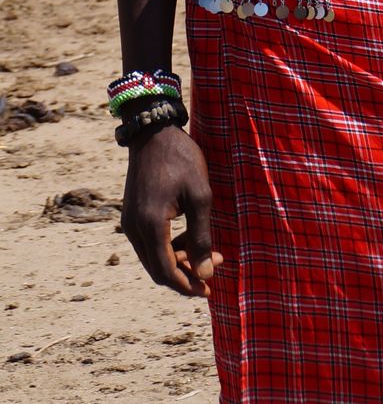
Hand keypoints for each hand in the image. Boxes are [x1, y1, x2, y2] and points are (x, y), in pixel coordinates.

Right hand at [121, 127, 221, 297]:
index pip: (166, 272)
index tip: (208, 290)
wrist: (154, 131)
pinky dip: (170, 247)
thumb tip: (204, 274)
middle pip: (158, 269)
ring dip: (179, 260)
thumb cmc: (181, 159)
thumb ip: (202, 236)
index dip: (187, 286)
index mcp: (150, 226)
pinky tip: (191, 236)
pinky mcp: (132, 215)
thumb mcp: (200, 195)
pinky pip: (150, 243)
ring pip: (153, 257)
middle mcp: (134, 229)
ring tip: (209, 251)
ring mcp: (129, 222)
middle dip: (186, 273)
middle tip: (214, 267)